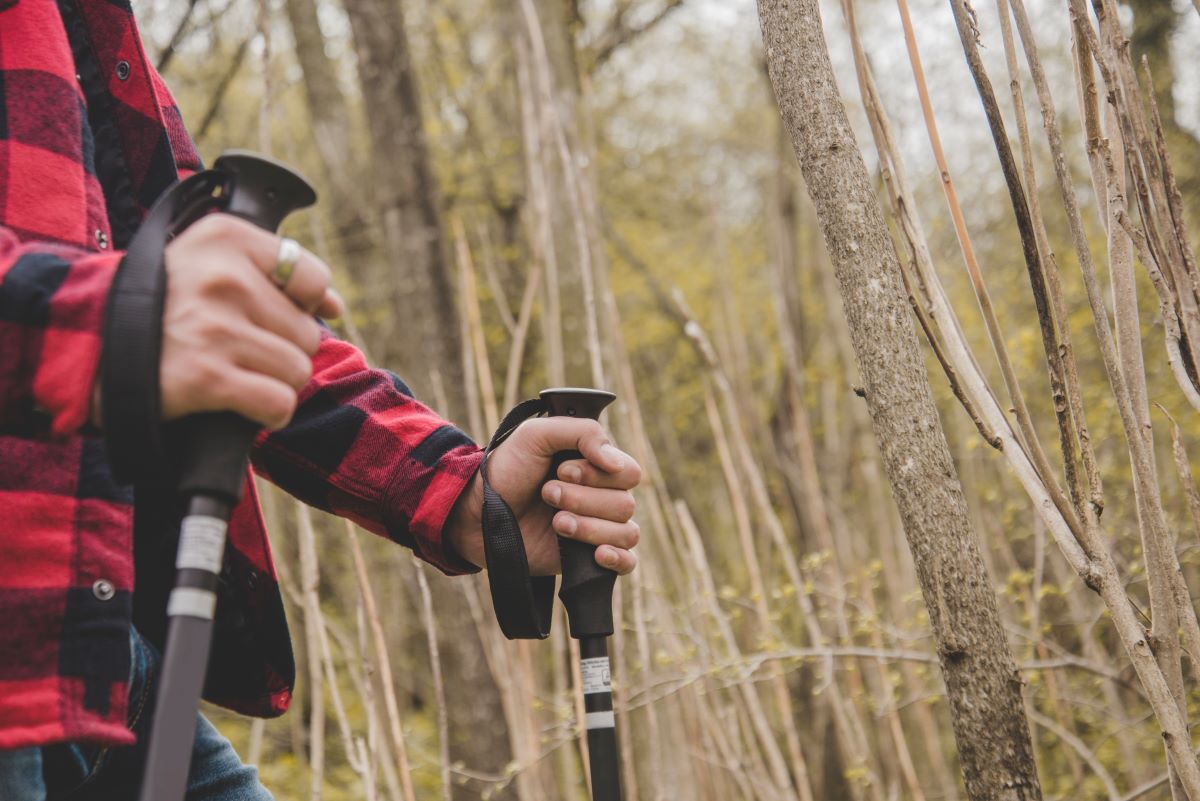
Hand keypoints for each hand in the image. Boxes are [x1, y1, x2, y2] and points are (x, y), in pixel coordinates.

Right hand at [95, 214, 342, 429]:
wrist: (85, 344)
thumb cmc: (159, 304)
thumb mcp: (207, 263)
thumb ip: (277, 275)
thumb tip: (335, 307)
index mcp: (226, 237)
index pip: (312, 278)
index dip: (303, 305)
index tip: (272, 315)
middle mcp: (223, 277)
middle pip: (307, 332)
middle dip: (282, 350)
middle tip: (237, 350)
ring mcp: (215, 327)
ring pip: (297, 370)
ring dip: (274, 382)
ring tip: (235, 374)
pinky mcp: (207, 376)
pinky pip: (279, 403)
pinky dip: (269, 413)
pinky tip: (242, 404)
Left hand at [447, 417, 640, 575]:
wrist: (476, 513)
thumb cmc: (506, 470)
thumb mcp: (536, 435)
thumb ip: (582, 431)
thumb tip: (616, 463)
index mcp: (596, 466)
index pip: (629, 472)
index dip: (598, 474)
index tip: (562, 471)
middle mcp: (602, 496)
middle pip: (625, 504)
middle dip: (583, 499)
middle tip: (546, 494)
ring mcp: (597, 528)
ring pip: (626, 532)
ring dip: (589, 527)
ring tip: (556, 523)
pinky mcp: (587, 559)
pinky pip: (628, 563)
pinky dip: (618, 559)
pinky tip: (596, 553)